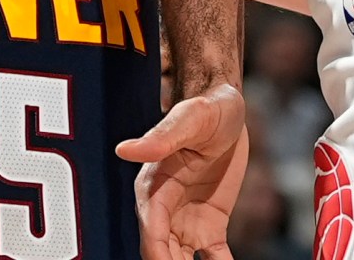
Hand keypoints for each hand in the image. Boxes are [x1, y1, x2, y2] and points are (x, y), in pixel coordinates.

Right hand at [117, 82, 247, 259]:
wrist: (227, 109)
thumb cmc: (205, 109)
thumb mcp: (190, 119)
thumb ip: (162, 137)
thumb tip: (125, 149)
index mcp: (153, 190)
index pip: (153, 231)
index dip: (158, 253)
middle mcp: (164, 212)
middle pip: (162, 255)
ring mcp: (185, 224)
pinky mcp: (209, 228)